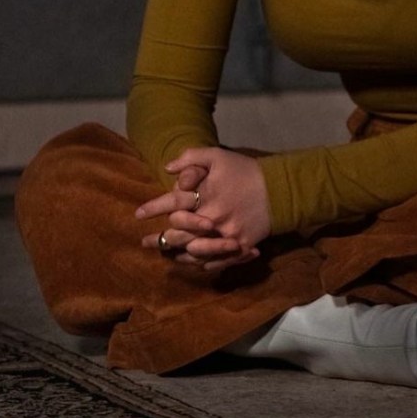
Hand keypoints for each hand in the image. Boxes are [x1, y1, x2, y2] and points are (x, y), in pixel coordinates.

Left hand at [136, 148, 270, 271]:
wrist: (278, 189)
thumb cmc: (245, 170)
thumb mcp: (218, 155)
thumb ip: (191, 157)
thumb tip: (168, 168)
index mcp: (205, 195)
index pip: (171, 203)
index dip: (152, 208)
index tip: (137, 214)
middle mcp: (211, 218)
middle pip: (177, 234)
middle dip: (158, 239)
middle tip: (145, 242)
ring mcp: (224, 236)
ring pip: (193, 251)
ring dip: (175, 253)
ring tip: (164, 253)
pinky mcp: (238, 247)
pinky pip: (214, 261)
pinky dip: (199, 262)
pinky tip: (189, 260)